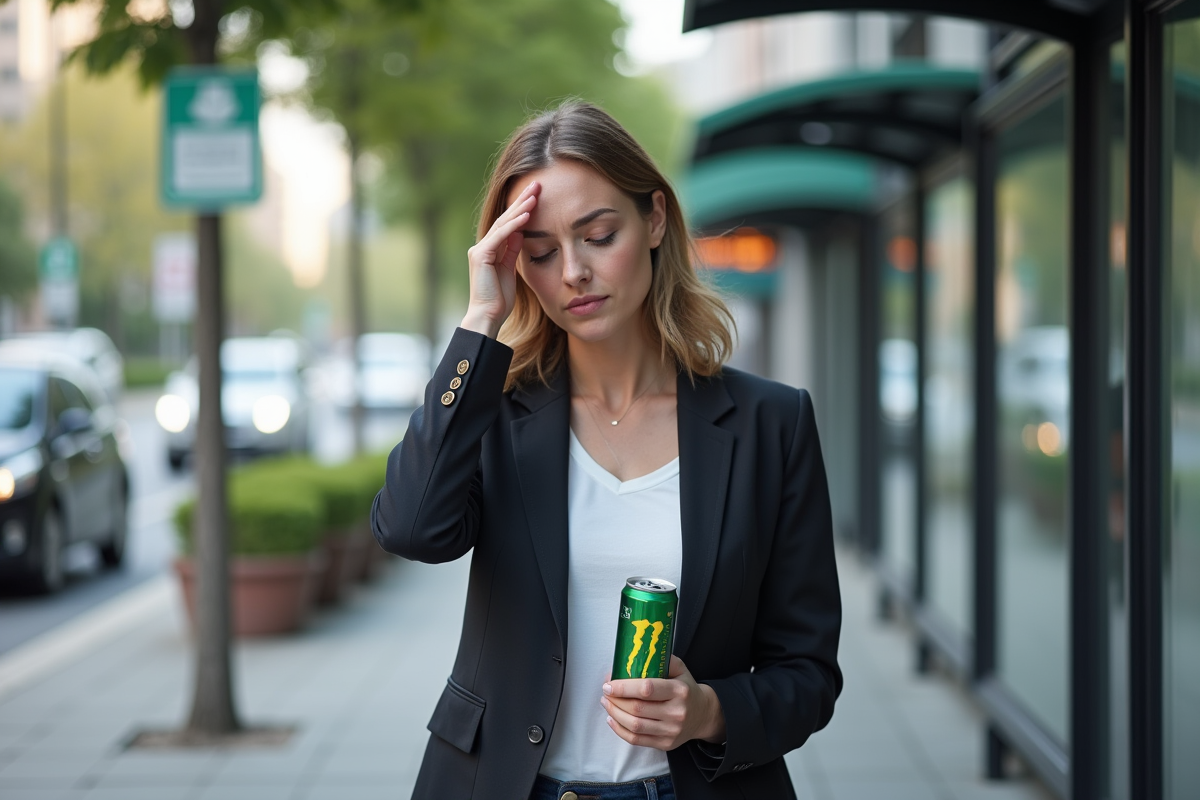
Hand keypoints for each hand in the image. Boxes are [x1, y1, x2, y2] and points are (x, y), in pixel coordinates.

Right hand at [461, 181, 539, 337]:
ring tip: (535, 194)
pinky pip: (500, 236)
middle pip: (506, 219)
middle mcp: (482, 246)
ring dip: (521, 208)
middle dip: (522, 201)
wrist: (488, 317)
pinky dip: (514, 225)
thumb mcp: (510, 270)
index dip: (523, 208)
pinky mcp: (480, 256)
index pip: (509, 224)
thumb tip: (521, 232)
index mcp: (490, 250)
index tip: (538, 195)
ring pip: (503, 224)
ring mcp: (479, 250)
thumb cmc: (500, 299)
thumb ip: (513, 251)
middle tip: (538, 184)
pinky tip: (527, 215)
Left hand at [601, 655, 725, 750]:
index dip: (624, 687)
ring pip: (635, 725)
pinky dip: (620, 730)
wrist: (704, 715)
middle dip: (615, 700)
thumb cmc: (686, 689)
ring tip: (606, 703)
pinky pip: (637, 739)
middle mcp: (676, 712)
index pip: (646, 689)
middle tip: (606, 692)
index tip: (609, 683)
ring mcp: (671, 731)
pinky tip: (612, 719)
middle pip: (637, 708)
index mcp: (679, 691)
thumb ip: (661, 659)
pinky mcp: (665, 744)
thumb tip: (634, 655)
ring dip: (615, 714)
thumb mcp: (680, 669)